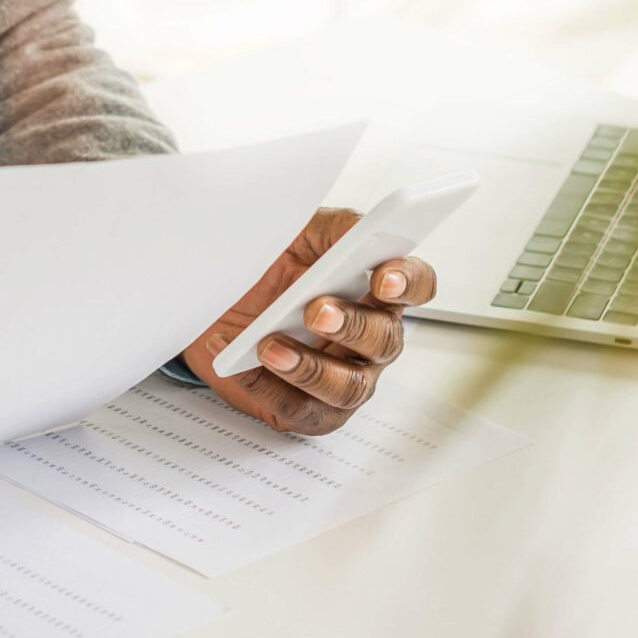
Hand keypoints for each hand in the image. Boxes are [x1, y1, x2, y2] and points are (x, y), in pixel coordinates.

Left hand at [180, 207, 437, 435]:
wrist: (220, 301)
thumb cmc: (270, 267)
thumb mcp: (301, 234)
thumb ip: (337, 228)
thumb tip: (362, 227)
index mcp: (376, 289)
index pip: (417, 285)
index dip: (409, 283)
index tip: (383, 278)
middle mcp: (370, 338)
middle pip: (385, 341)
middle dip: (352, 327)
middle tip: (315, 310)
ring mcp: (345, 377)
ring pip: (349, 387)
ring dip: (310, 367)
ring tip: (270, 345)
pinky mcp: (311, 410)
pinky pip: (301, 409)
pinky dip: (267, 386)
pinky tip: (244, 363)